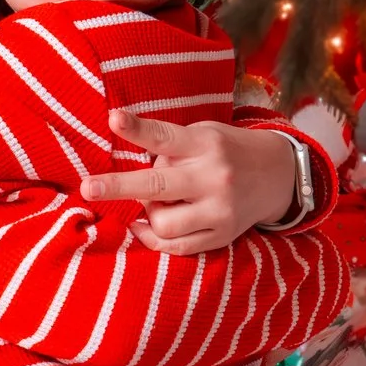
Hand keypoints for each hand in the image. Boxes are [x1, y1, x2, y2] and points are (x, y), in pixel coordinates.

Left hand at [79, 109, 300, 254]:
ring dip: (148, 214)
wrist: (278, 175)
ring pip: (163, 223)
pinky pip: (177, 246)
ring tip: (158, 202)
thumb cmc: (226, 150)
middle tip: (88, 188)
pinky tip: (147, 225)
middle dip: (120, 187)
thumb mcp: (203, 134)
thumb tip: (128, 173)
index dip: (137, 129)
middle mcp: (214, 177)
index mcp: (206, 144)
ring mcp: (220, 210)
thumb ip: (170, 150)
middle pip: (158, 185)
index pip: (165, 137)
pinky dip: (154, 238)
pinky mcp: (222, 235)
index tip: (114, 119)